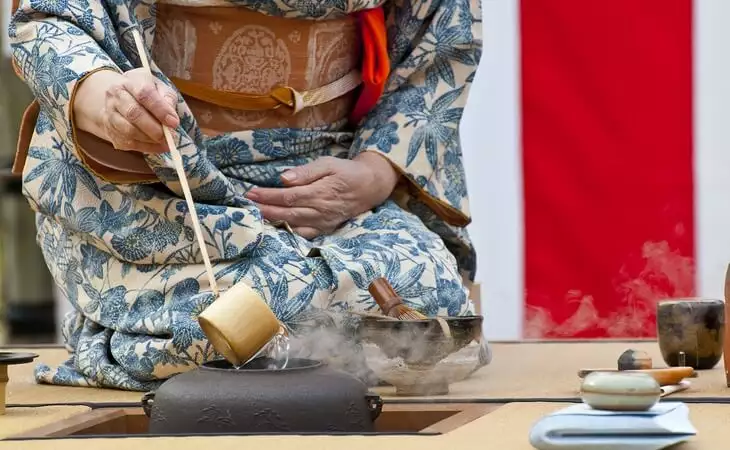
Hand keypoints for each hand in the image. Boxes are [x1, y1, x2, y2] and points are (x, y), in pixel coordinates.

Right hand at [73, 68, 179, 152]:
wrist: (120, 99)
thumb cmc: (146, 94)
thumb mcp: (161, 88)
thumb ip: (168, 99)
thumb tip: (172, 117)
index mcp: (130, 81)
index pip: (144, 94)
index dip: (160, 110)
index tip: (174, 123)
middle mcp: (116, 96)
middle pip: (133, 113)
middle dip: (154, 128)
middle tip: (170, 137)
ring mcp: (109, 113)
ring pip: (128, 130)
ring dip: (149, 139)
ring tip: (165, 142)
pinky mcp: (110, 130)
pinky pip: (127, 143)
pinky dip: (146, 147)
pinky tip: (158, 146)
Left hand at [245, 152, 399, 238]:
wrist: (369, 187)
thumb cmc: (346, 172)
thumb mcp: (329, 164)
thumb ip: (306, 172)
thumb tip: (284, 178)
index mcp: (321, 192)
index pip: (288, 196)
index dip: (268, 196)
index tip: (251, 193)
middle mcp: (320, 211)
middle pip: (287, 213)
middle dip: (264, 210)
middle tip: (246, 206)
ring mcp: (323, 223)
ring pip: (293, 225)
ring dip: (272, 222)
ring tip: (255, 216)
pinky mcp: (325, 229)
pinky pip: (304, 235)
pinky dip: (288, 233)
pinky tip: (274, 228)